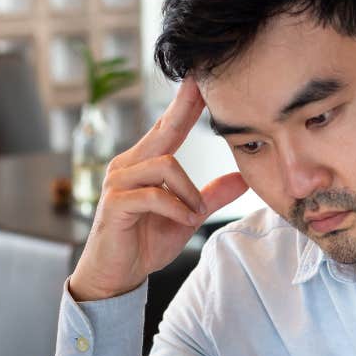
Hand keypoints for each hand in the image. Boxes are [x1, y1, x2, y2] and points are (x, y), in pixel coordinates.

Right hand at [69, 75, 248, 300]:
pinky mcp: (114, 205)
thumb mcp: (186, 217)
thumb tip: (241, 178)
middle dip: (185, 111)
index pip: (168, 128)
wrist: (116, 275)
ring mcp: (118, 183)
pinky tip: (183, 221)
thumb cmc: (144, 243)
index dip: (184, 104)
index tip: (201, 79)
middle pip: (164, 132)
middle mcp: (128, 166)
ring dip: (189, 193)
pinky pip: (152, 195)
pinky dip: (175, 208)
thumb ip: (210, 197)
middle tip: (206, 90)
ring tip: (194, 215)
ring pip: (164, 166)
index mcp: (144, 165)